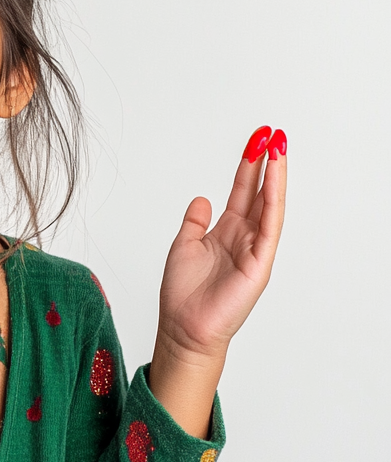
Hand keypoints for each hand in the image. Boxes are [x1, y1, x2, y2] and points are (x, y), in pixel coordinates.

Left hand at [149, 126, 286, 435]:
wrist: (184, 328)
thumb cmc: (183, 294)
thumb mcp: (184, 245)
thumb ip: (195, 221)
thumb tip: (201, 198)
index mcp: (227, 231)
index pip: (243, 191)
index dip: (249, 165)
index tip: (256, 139)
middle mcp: (244, 237)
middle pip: (260, 192)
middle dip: (267, 162)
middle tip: (273, 133)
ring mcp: (255, 250)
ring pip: (270, 205)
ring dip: (275, 176)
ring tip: (278, 148)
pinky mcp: (260, 264)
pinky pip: (270, 226)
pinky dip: (273, 201)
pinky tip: (274, 179)